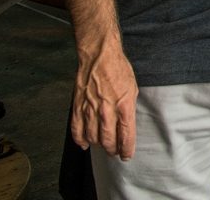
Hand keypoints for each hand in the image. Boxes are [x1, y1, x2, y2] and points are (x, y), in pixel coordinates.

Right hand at [71, 42, 138, 158]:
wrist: (99, 55)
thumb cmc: (119, 69)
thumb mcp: (132, 88)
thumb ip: (128, 108)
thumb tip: (126, 124)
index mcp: (124, 105)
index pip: (126, 135)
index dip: (126, 149)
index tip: (127, 155)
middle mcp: (107, 110)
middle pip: (108, 140)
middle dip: (113, 150)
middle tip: (115, 153)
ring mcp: (90, 109)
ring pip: (93, 137)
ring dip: (98, 145)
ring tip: (103, 147)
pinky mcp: (78, 106)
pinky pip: (77, 129)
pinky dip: (80, 140)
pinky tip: (84, 144)